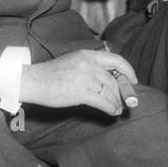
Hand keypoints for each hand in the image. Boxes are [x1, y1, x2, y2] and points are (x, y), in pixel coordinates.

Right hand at [19, 49, 137, 115]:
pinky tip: (112, 112)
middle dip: (123, 92)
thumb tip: (111, 81)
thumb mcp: (74, 62)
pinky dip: (110, 108)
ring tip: (119, 109)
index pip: (116, 60)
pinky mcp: (81, 92)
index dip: (128, 71)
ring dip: (117, 102)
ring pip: (110, 91)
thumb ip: (92, 67)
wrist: (33, 81)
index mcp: (88, 54)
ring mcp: (85, 77)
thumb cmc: (52, 74)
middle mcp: (89, 63)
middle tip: (126, 101)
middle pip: (114, 79)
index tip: (134, 80)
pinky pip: (103, 101)